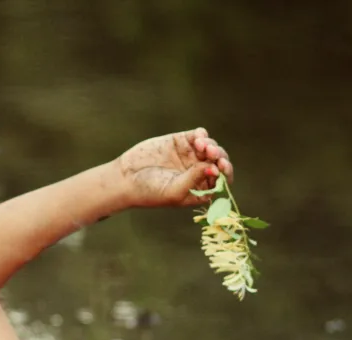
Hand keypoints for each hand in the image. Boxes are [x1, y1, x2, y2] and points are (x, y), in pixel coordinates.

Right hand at [117, 127, 233, 207]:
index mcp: (200, 188)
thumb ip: (194, 179)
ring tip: (202, 147)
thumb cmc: (149, 191)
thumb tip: (214, 167)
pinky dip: (202, 135)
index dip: (225, 172)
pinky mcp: (180, 141)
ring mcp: (190, 156)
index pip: (221, 180)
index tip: (221, 167)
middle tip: (213, 155)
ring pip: (211, 147)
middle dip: (219, 157)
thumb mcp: (174, 191)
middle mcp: (198, 172)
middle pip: (220, 161)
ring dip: (211, 145)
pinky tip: (198, 138)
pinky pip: (199, 135)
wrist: (126, 177)